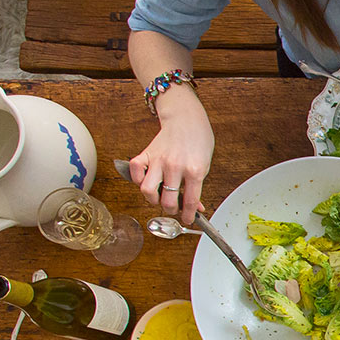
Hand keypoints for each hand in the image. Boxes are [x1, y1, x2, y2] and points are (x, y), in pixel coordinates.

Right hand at [129, 98, 212, 224]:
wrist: (186, 119)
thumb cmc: (198, 142)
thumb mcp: (204, 166)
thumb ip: (197, 187)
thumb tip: (196, 208)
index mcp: (194, 171)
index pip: (190, 202)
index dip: (188, 216)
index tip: (187, 219)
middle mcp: (175, 166)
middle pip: (167, 201)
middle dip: (170, 210)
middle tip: (172, 208)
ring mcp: (158, 160)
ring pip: (147, 191)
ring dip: (152, 199)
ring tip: (159, 196)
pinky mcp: (145, 153)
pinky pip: (135, 172)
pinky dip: (137, 180)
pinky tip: (146, 180)